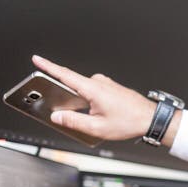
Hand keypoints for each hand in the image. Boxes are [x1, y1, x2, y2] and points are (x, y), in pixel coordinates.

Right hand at [31, 55, 174, 142]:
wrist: (151, 118)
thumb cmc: (130, 121)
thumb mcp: (98, 128)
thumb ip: (74, 121)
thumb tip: (58, 117)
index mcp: (93, 89)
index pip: (65, 74)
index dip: (49, 66)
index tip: (37, 59)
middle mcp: (99, 83)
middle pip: (73, 85)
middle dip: (63, 95)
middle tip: (60, 108)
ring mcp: (106, 84)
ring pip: (84, 91)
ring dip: (79, 102)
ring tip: (88, 118)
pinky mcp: (111, 89)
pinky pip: (93, 93)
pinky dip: (89, 102)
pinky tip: (95, 115)